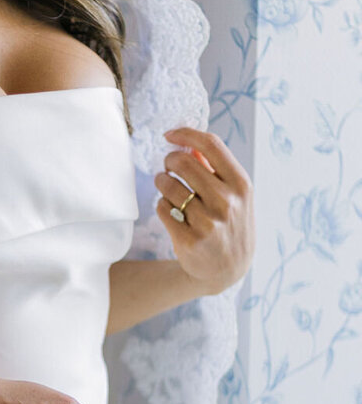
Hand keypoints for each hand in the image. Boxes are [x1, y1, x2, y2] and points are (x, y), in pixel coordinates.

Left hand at [153, 127, 254, 295]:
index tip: (170, 135)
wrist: (228, 269)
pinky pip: (161, 208)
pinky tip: (170, 211)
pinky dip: (161, 206)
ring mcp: (208, 223)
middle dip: (169, 161)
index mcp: (241, 185)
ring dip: (162, 182)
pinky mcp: (189, 240)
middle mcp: (227, 202)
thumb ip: (216, 169)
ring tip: (167, 187)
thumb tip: (188, 145)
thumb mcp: (235, 195)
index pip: (211, 145)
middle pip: (183, 163)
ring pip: (168, 185)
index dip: (186, 134)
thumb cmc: (230, 223)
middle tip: (168, 167)